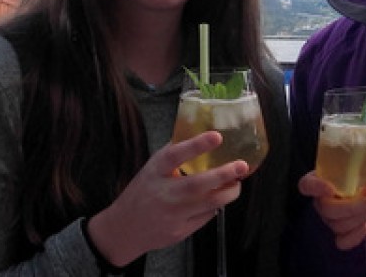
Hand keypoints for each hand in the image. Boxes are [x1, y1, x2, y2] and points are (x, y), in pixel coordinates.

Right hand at [87, 131, 248, 266]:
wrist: (124, 229)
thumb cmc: (142, 192)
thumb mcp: (151, 169)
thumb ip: (173, 155)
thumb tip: (200, 133)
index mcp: (155, 173)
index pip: (175, 155)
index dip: (196, 145)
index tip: (217, 136)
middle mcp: (164, 194)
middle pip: (198, 185)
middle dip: (223, 174)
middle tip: (241, 165)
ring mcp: (172, 215)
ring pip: (209, 204)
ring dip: (228, 192)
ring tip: (237, 182)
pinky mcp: (180, 232)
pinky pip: (206, 217)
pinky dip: (216, 206)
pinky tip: (218, 198)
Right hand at [298, 171, 365, 249]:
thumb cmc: (361, 170)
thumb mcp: (364, 164)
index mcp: (320, 179)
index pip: (307, 185)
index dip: (316, 188)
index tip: (330, 189)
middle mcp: (321, 200)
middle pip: (327, 210)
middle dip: (353, 208)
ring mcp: (329, 218)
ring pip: (338, 225)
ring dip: (361, 217)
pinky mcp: (340, 232)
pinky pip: (343, 242)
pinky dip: (356, 236)